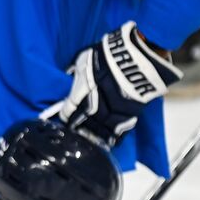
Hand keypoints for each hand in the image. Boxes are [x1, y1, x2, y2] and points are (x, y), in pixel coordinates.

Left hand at [58, 21, 180, 145]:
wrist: (134, 59)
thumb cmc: (106, 56)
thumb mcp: (84, 59)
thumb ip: (75, 72)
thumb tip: (68, 75)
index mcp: (80, 93)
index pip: (68, 111)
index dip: (65, 116)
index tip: (64, 118)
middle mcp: (93, 107)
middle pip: (82, 124)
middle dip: (77, 128)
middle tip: (74, 132)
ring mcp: (111, 113)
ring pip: (99, 131)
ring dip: (93, 136)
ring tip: (89, 141)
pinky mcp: (128, 115)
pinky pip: (120, 131)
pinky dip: (114, 138)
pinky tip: (110, 142)